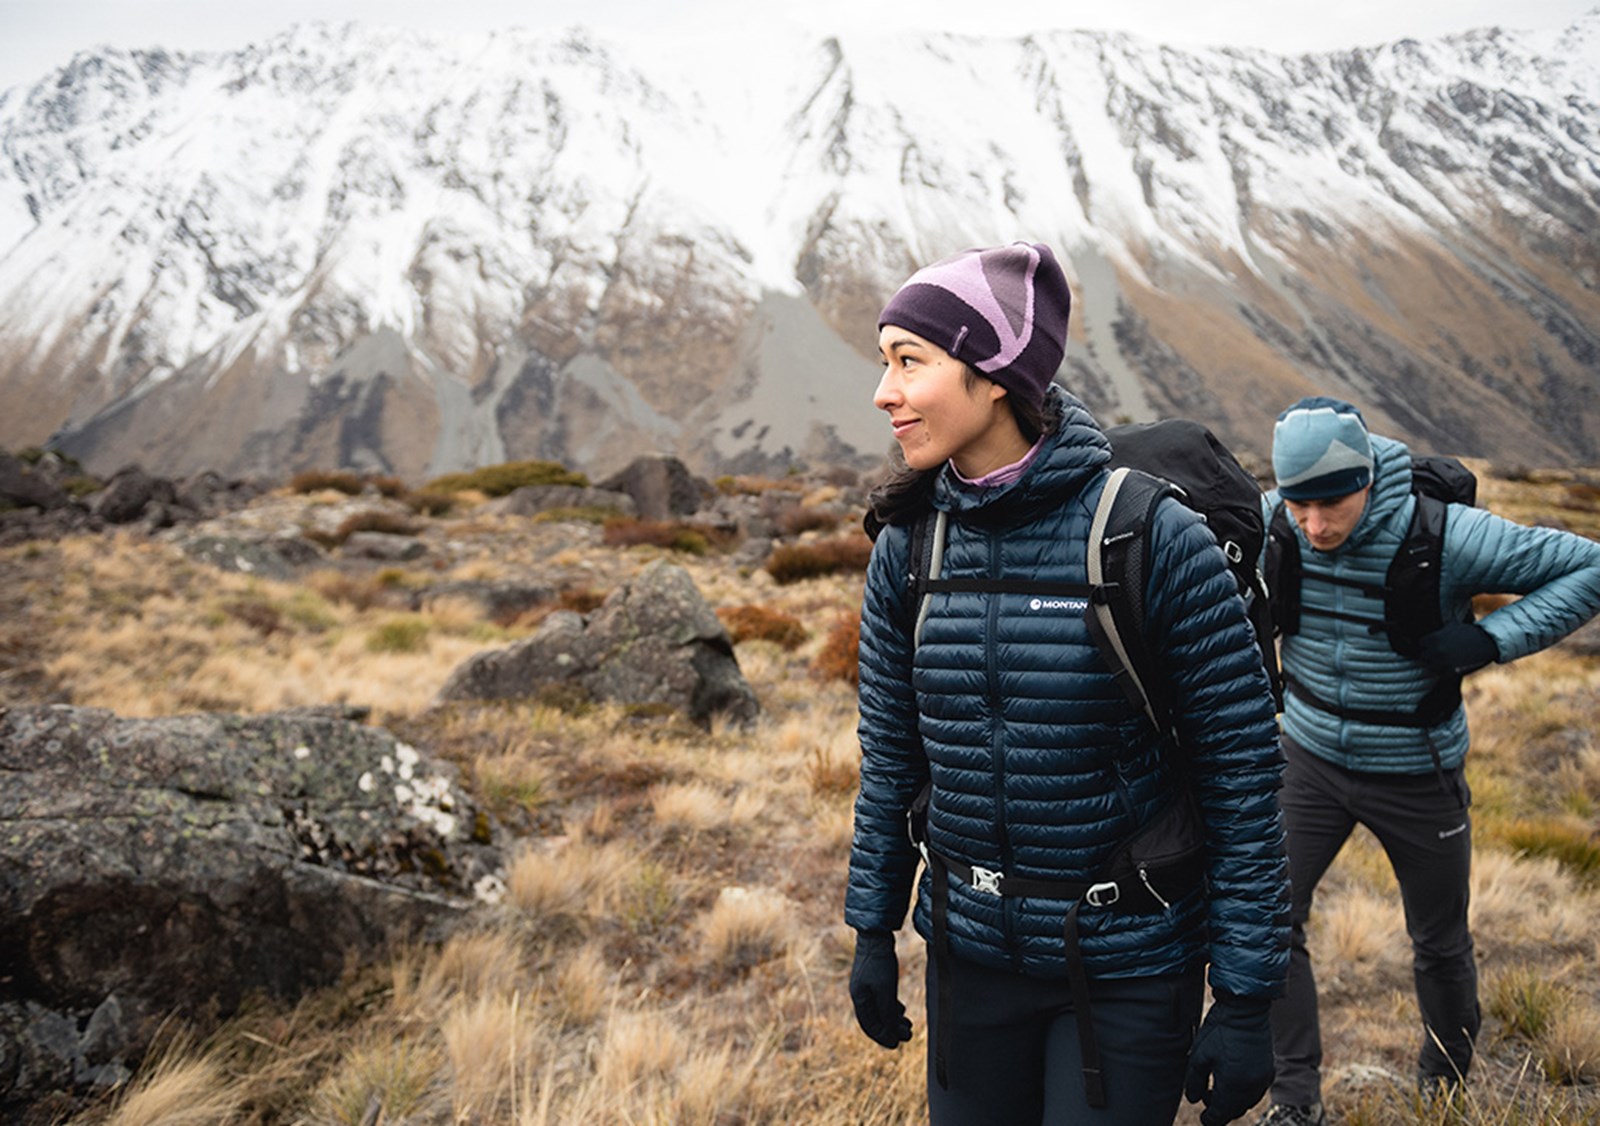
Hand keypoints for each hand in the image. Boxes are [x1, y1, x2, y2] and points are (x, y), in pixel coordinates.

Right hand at [848, 930, 911, 1047]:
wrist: (876, 936)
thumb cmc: (880, 963)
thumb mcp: (886, 990)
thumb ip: (887, 1013)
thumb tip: (890, 1034)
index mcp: (859, 999)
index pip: (870, 1026)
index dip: (883, 1037)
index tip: (897, 1045)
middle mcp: (861, 995)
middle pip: (876, 1020)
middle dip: (892, 1030)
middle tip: (908, 1036)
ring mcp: (867, 986)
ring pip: (880, 1010)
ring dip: (894, 1019)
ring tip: (908, 1025)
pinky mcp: (874, 979)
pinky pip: (882, 999)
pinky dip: (892, 1008)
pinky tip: (902, 1010)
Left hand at [1184, 994, 1274, 1125]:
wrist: (1246, 1010)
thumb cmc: (1219, 1031)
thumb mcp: (1199, 1056)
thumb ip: (1194, 1082)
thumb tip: (1194, 1100)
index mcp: (1234, 1086)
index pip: (1221, 1115)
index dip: (1209, 1119)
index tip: (1202, 1117)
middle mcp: (1252, 1087)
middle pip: (1234, 1111)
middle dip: (1220, 1110)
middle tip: (1206, 1096)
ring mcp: (1263, 1079)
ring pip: (1246, 1102)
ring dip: (1232, 1101)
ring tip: (1217, 1086)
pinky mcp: (1269, 1070)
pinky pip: (1256, 1091)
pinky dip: (1244, 1091)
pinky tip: (1232, 1078)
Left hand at [1415, 621, 1497, 675]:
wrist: (1485, 642)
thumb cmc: (1469, 632)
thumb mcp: (1453, 625)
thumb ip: (1441, 627)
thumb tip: (1436, 616)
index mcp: (1434, 638)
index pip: (1420, 644)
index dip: (1426, 645)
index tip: (1431, 646)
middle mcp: (1436, 650)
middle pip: (1423, 656)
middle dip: (1429, 655)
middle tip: (1436, 655)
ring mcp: (1443, 661)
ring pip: (1429, 666)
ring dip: (1434, 665)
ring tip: (1441, 662)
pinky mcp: (1451, 671)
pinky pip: (1439, 674)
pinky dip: (1442, 672)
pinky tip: (1447, 668)